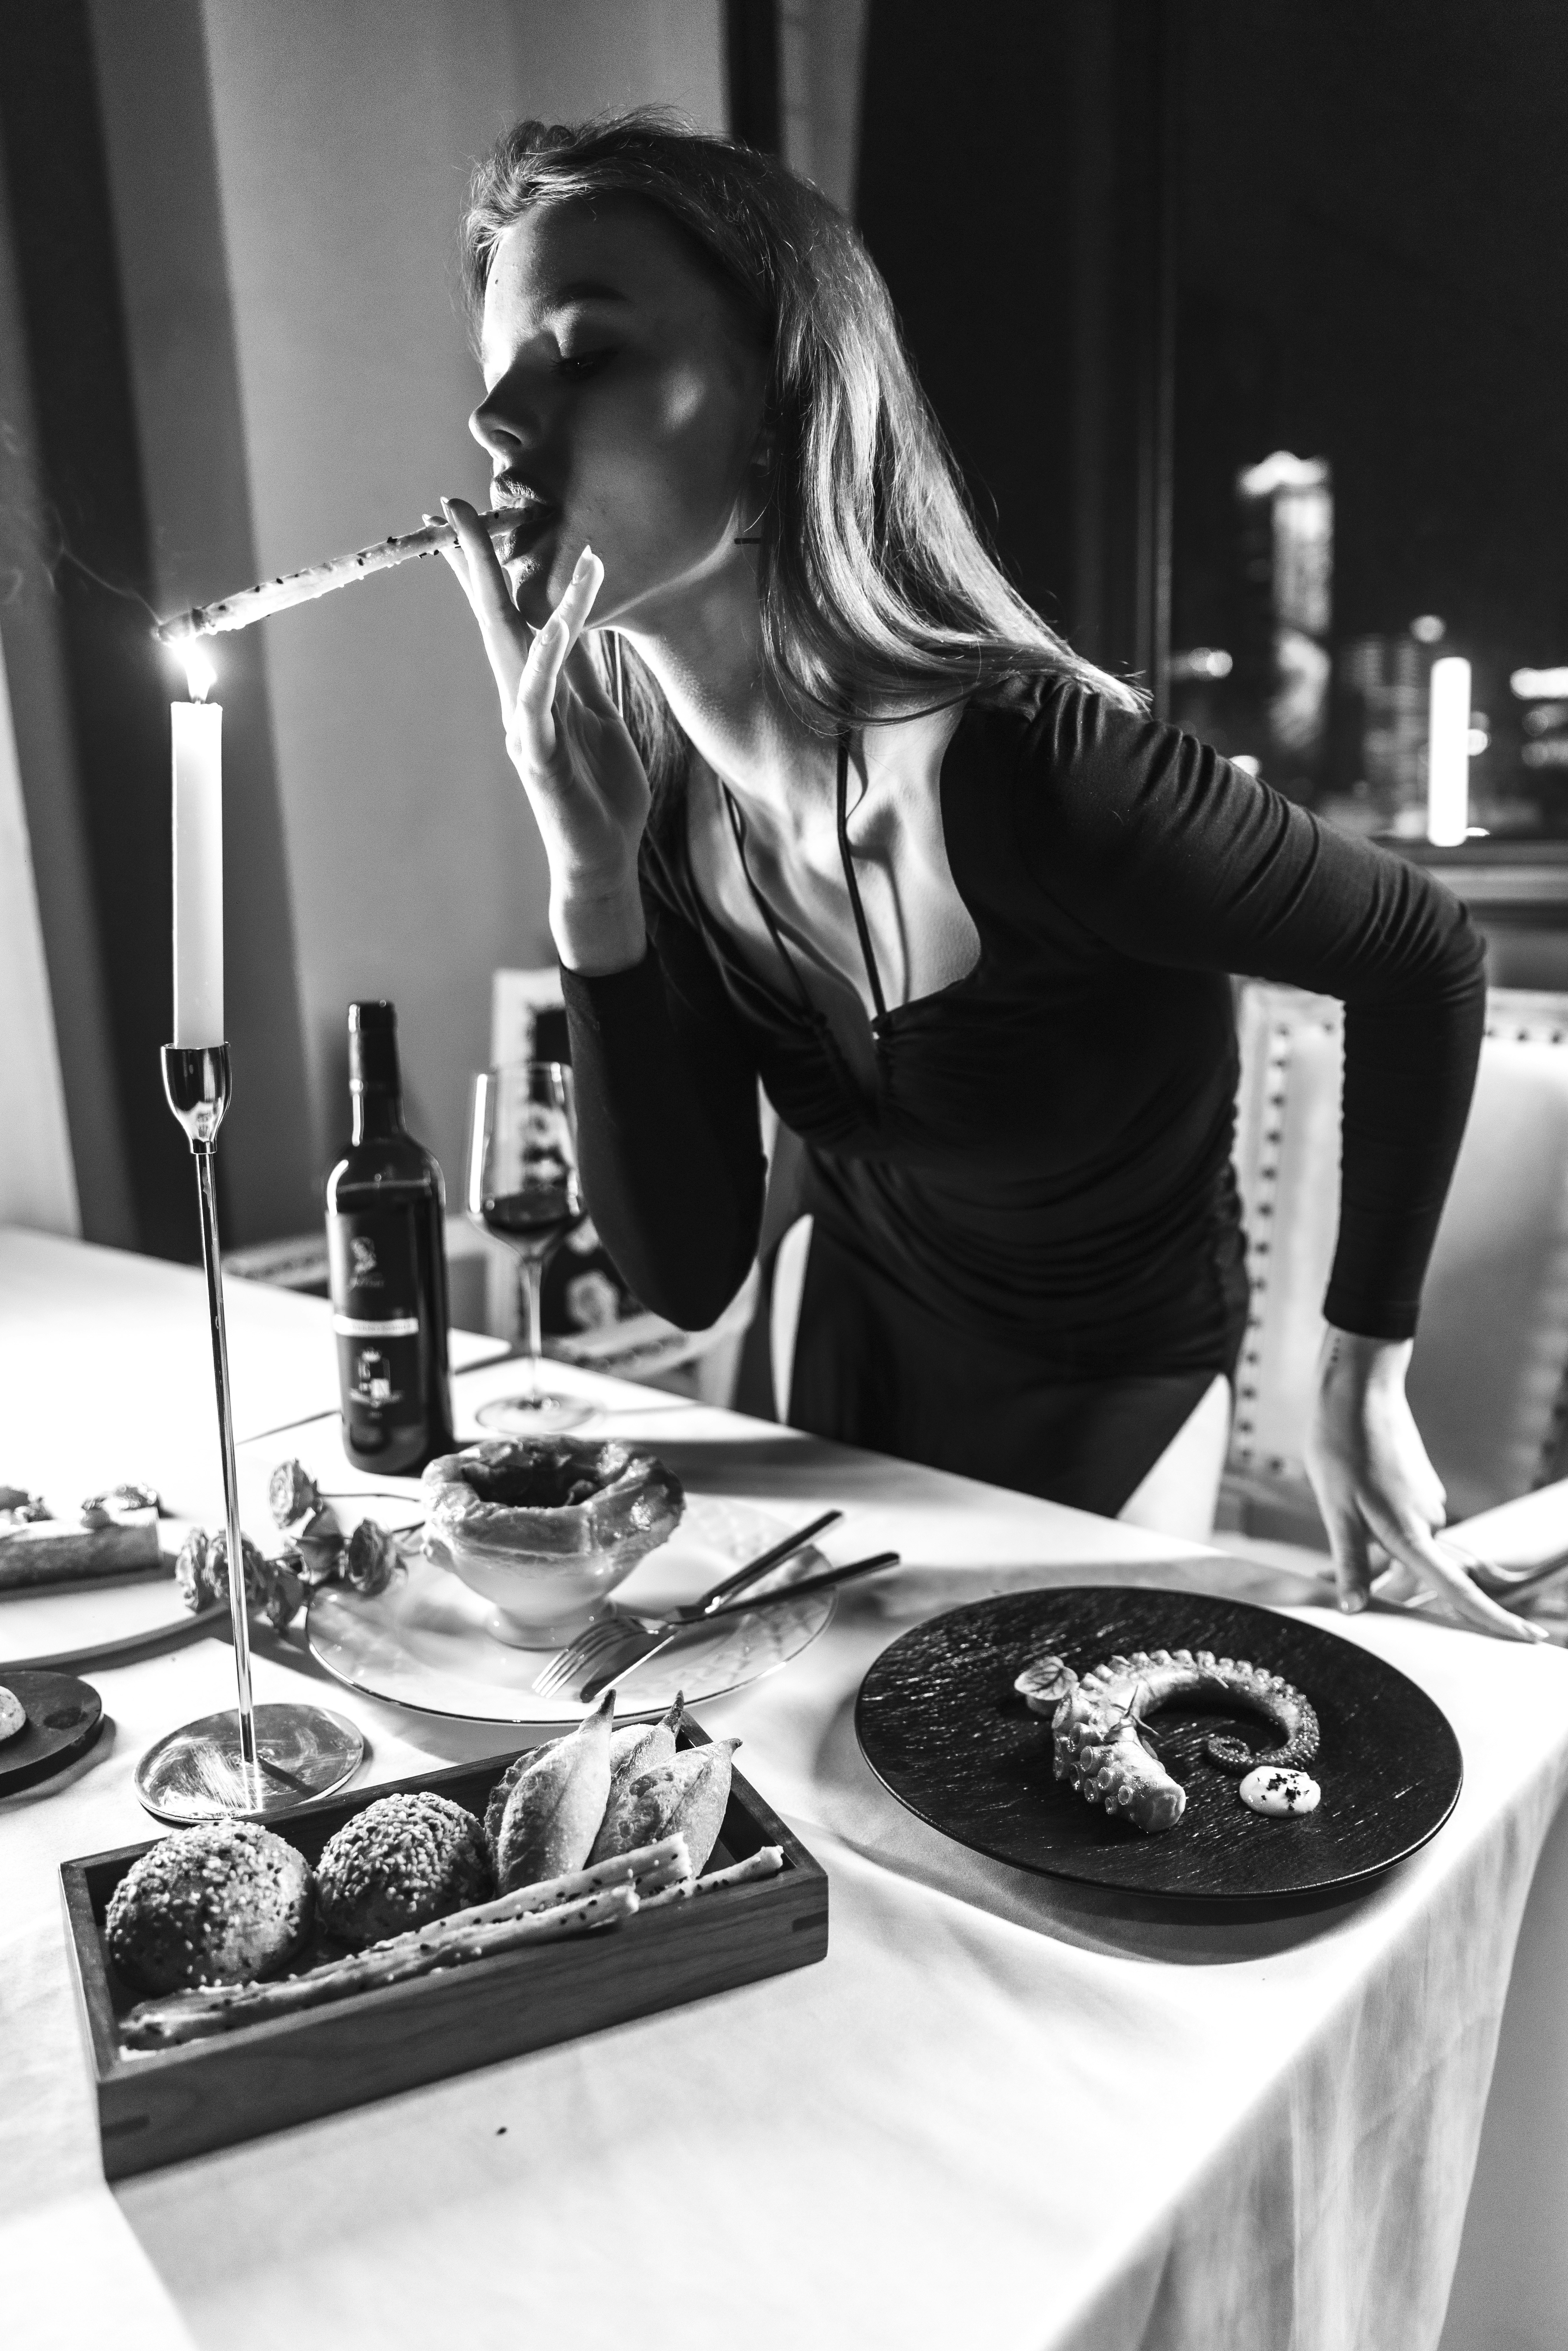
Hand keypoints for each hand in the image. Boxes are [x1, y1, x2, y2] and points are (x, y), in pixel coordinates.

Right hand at [434, 498, 650, 972]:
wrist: (604, 854)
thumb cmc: (601, 788)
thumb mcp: (598, 712)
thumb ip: (581, 667)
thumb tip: (571, 615)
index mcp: (538, 685)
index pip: (511, 614)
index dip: (492, 566)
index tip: (472, 517)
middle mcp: (522, 697)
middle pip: (493, 617)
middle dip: (473, 561)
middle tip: (450, 507)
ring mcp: (525, 724)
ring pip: (508, 647)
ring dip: (492, 591)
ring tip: (479, 541)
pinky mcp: (538, 754)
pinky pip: (538, 699)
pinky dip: (542, 661)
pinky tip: (549, 625)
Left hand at [1306, 1328, 1545, 1640]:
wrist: (1360, 1391)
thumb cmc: (1341, 1448)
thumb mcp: (1336, 1509)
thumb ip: (1350, 1561)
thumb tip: (1355, 1608)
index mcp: (1412, 1534)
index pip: (1458, 1591)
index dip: (1493, 1620)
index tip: (1530, 1639)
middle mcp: (1430, 1521)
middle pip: (1417, 1565)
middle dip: (1384, 1566)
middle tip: (1344, 1510)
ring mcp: (1429, 1501)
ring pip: (1405, 1538)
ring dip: (1375, 1533)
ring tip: (1339, 1494)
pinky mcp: (1422, 1485)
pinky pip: (1402, 1515)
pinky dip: (1379, 1513)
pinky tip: (1353, 1486)